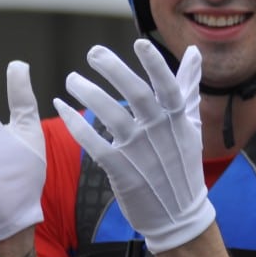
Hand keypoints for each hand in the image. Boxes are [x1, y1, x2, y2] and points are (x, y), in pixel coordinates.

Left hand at [53, 40, 213, 253]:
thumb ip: (188, 86)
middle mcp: (159, 132)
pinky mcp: (120, 170)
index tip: (138, 43)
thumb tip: (193, 52)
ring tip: (72, 79)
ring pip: (111, 117)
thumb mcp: (191, 124)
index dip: (154, 65)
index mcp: (177, 119)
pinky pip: (94, 143)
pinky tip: (62, 107)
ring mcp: (139, 152)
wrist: (178, 214)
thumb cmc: (183, 163)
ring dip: (90, 95)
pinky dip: (76, 124)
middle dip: (115, 71)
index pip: (168, 87)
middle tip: (93, 52)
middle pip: (137, 95)